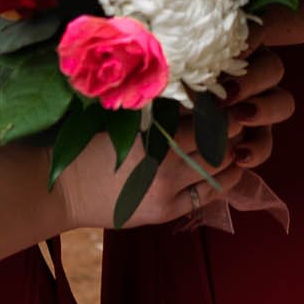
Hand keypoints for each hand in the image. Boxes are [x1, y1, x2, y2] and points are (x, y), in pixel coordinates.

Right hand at [57, 48, 291, 228]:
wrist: (67, 189)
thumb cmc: (94, 146)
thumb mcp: (128, 119)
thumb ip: (162, 110)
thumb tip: (201, 92)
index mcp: (153, 132)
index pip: (206, 115)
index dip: (221, 107)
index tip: (226, 100)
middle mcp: (164, 161)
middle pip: (220, 139)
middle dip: (232, 128)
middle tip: (236, 119)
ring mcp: (167, 189)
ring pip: (220, 166)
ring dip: (232, 152)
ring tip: (233, 142)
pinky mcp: (166, 211)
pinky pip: (209, 194)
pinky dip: (224, 179)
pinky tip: (226, 169)